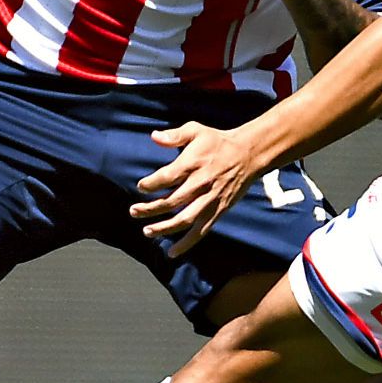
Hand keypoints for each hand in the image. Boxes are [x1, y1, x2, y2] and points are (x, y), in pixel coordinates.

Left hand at [130, 122, 262, 256]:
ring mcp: (210, 200)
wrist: (247, 154)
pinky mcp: (218, 211)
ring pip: (184, 219)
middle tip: (134, 211)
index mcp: (194, 164)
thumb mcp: (196, 130)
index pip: (167, 177)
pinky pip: (201, 231)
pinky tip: (172, 252)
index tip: (141, 187)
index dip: (151, 184)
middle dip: (150, 208)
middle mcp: (201, 184)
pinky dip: (187, 243)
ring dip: (164, 228)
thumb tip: (154, 137)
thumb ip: (174, 135)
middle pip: (172, 201)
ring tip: (147, 231)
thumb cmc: (218, 142)